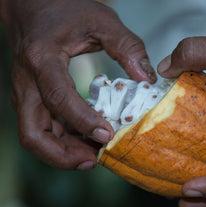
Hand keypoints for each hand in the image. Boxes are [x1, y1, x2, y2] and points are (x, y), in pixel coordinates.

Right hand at [0, 0, 155, 168]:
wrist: (34, 6)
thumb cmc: (64, 9)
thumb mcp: (100, 20)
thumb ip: (126, 46)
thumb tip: (147, 78)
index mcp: (42, 59)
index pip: (58, 98)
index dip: (83, 121)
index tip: (107, 135)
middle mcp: (27, 82)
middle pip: (33, 134)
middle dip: (61, 155)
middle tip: (92, 160)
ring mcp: (26, 94)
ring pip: (36, 137)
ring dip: (63, 152)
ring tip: (93, 155)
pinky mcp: (33, 100)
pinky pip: (44, 129)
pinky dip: (64, 141)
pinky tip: (86, 141)